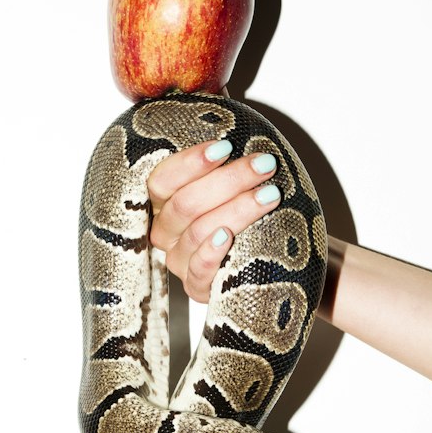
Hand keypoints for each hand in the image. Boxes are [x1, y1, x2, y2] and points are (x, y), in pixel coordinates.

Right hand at [148, 140, 280, 302]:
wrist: (255, 266)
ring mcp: (178, 260)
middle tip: (264, 165)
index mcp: (162, 202)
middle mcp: (165, 231)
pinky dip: (212, 253)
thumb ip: (223, 171)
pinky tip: (227, 237)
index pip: (162, 179)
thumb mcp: (225, 190)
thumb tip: (245, 145)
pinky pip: (198, 271)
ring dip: (236, 210)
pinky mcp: (195, 286)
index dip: (190, 163)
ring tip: (269, 195)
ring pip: (199, 232)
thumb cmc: (237, 215)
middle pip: (185, 204)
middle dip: (228, 180)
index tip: (225, 148)